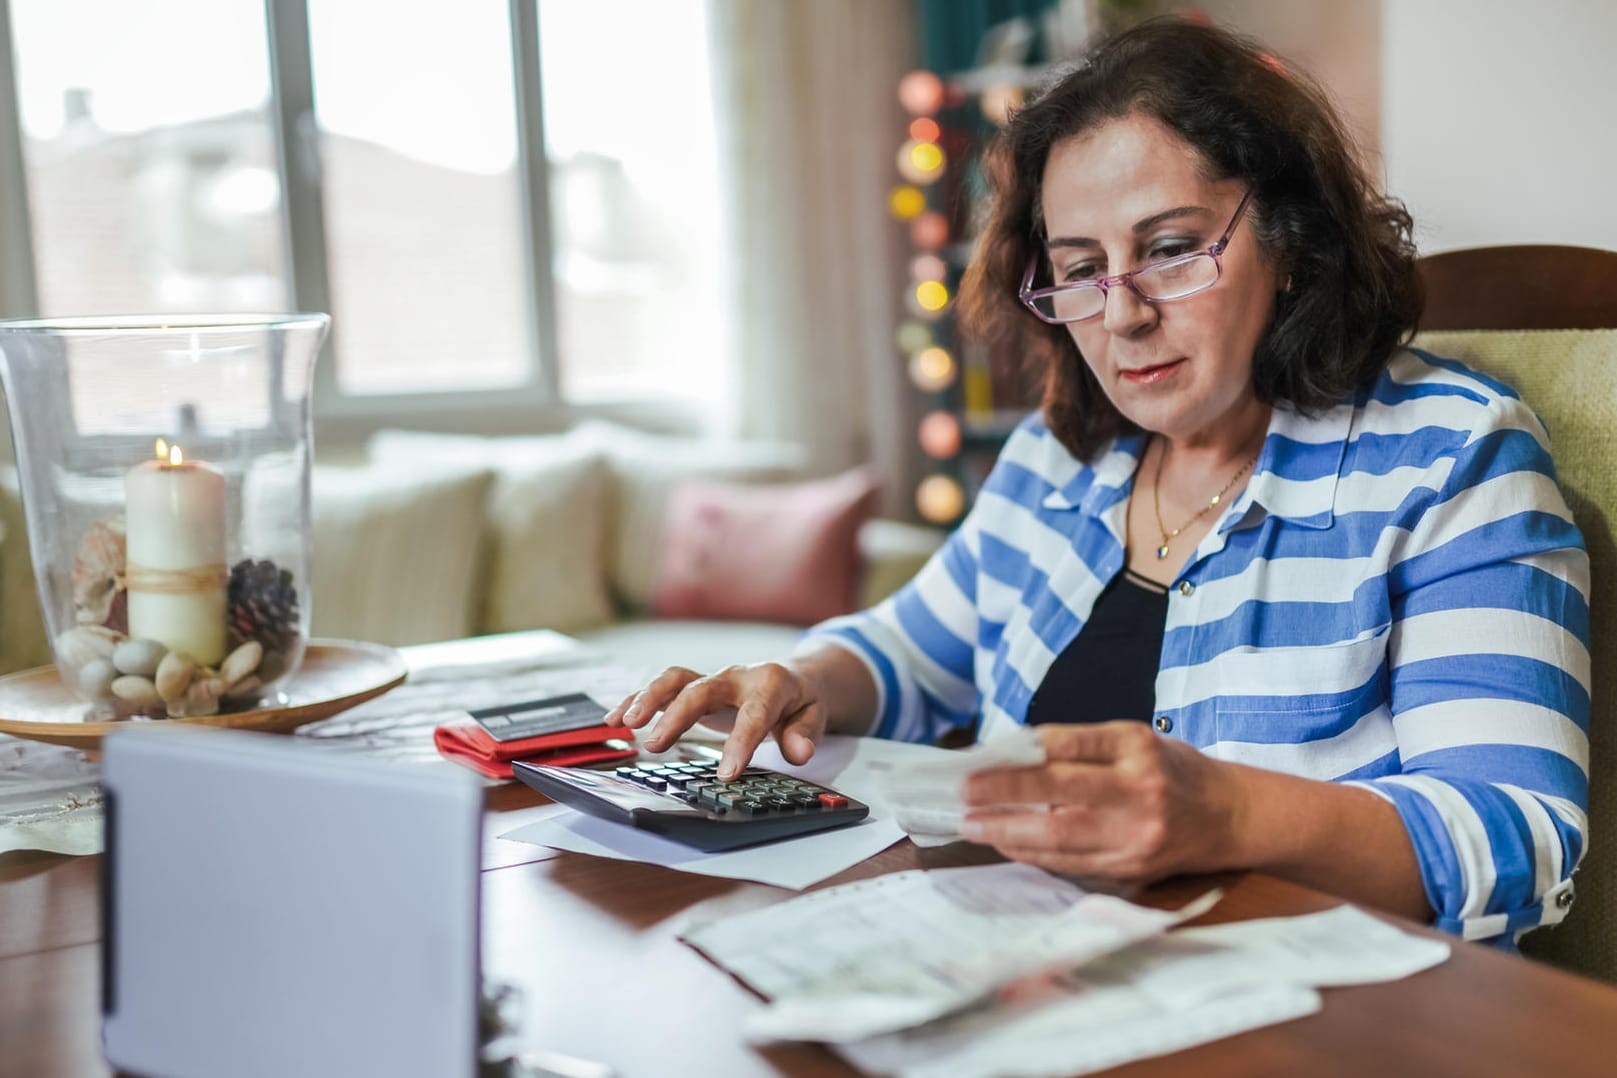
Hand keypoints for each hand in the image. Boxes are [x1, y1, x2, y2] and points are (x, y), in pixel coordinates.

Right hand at [603, 663, 825, 779]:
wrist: (793, 677)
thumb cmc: (800, 701)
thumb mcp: (815, 716)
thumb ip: (805, 734)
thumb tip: (800, 753)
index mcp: (769, 684)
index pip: (753, 714)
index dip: (740, 744)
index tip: (727, 774)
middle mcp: (735, 676)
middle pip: (701, 689)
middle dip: (676, 716)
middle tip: (656, 745)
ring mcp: (711, 679)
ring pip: (675, 679)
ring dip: (648, 699)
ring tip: (625, 724)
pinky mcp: (694, 686)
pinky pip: (661, 688)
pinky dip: (636, 700)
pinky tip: (614, 719)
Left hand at [959, 722, 1243, 883]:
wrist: (1230, 816)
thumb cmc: (1171, 769)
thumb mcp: (1133, 739)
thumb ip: (1079, 746)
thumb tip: (1011, 755)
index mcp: (1137, 747)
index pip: (1069, 745)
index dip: (1021, 753)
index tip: (980, 758)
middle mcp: (1139, 790)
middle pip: (1062, 794)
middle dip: (1005, 794)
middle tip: (964, 793)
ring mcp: (1136, 834)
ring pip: (1061, 837)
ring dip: (1009, 832)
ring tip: (973, 824)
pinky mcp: (1132, 867)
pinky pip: (1071, 863)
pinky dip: (1033, 853)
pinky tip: (1006, 843)